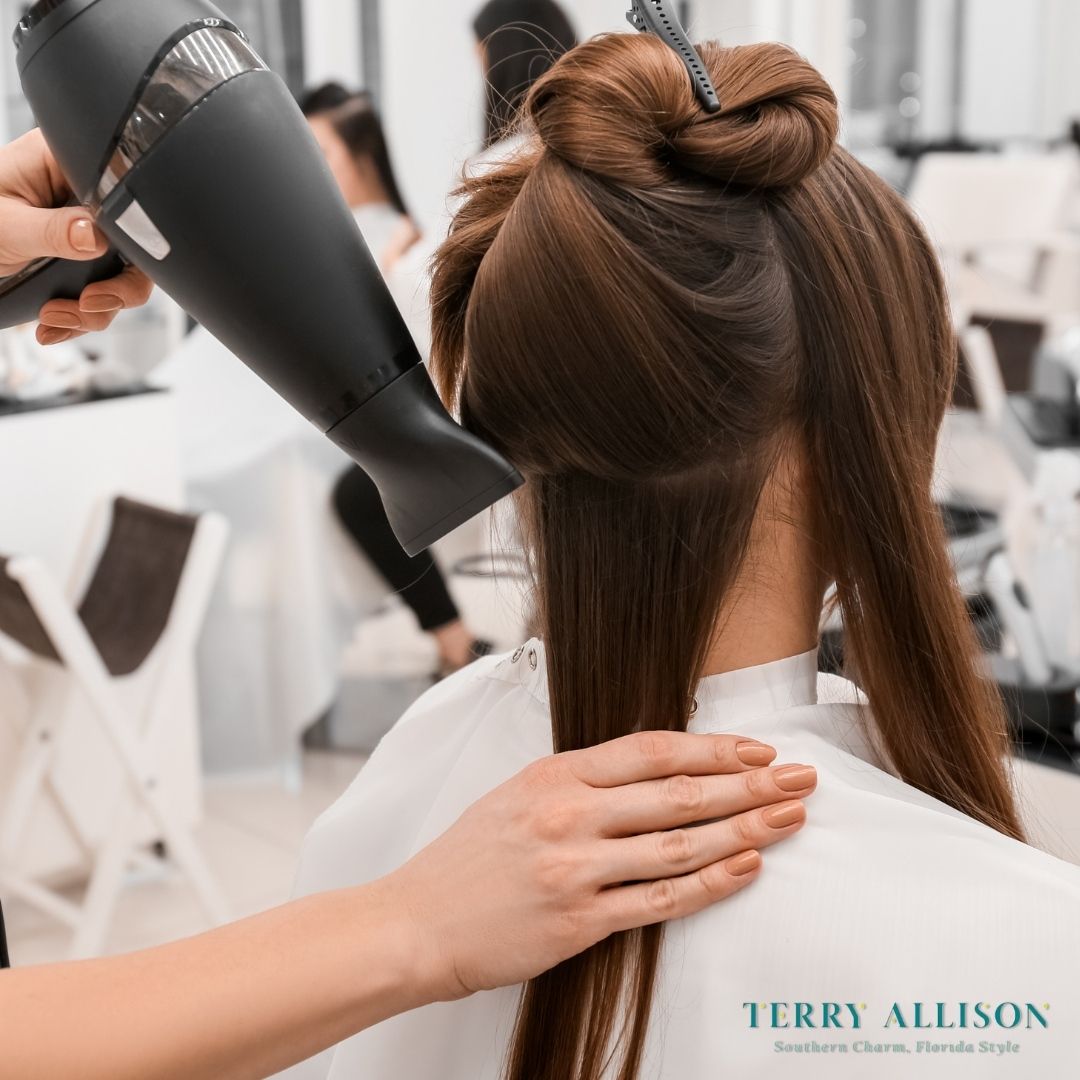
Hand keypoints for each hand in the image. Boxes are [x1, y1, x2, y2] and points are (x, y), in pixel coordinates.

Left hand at [0, 129, 152, 342]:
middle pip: (134, 249)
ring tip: (55, 316)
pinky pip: (100, 296)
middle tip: (88, 303)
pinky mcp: (81, 261)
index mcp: (67, 168)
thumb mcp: (6, 223)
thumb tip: (96, 235)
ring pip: (120, 280)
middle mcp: (84, 200)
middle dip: (116, 290)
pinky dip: (79, 319)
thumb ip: (52, 230)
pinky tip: (53, 323)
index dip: (131, 237)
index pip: (123, 199)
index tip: (106, 267)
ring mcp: (85, 233)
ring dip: (92, 313)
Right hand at [377, 730, 816, 1001]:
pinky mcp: (578, 922)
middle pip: (678, 794)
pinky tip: (746, 869)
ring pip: (679, 845)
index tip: (757, 748)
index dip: (713, 748)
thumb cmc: (466, 858)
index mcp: (554, 775)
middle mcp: (568, 815)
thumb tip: (652, 774)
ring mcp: (574, 868)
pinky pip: (658, 901)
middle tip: (798, 777)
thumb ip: (580, 782)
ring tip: (788, 818)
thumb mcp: (516, 794)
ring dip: (743, 830)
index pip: (651, 750)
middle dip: (748, 782)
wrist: (416, 921)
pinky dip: (709, 884)